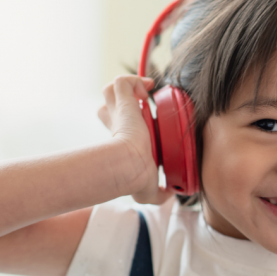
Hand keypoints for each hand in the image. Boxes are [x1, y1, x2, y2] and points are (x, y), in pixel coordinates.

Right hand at [97, 75, 173, 203]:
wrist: (129, 165)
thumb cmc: (134, 179)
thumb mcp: (147, 191)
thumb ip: (159, 193)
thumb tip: (169, 195)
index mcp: (120, 143)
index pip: (113, 127)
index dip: (122, 123)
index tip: (140, 126)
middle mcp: (116, 126)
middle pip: (107, 105)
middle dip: (120, 102)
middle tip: (140, 106)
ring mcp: (117, 113)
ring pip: (111, 90)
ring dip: (127, 88)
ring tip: (144, 92)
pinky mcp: (121, 103)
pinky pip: (122, 82)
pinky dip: (134, 80)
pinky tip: (148, 87)